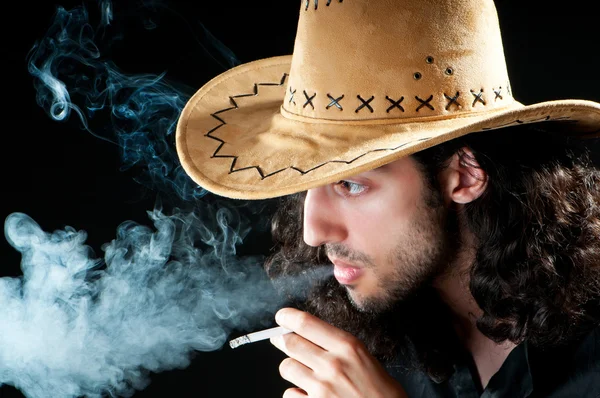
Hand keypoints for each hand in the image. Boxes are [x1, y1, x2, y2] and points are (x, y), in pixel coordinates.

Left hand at [270, 307, 407, 397]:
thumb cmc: (382, 393)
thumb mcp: (365, 359)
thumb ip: (338, 347)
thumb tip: (310, 335)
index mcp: (348, 347)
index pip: (306, 323)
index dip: (288, 317)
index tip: (282, 317)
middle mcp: (332, 365)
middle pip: (290, 342)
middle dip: (283, 340)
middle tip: (280, 339)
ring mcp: (321, 388)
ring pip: (286, 367)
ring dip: (291, 368)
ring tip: (303, 372)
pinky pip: (289, 394)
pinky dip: (295, 393)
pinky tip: (308, 394)